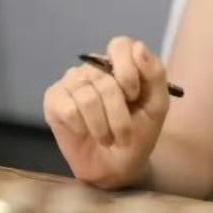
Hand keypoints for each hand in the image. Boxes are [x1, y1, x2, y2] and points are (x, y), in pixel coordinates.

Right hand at [43, 36, 169, 188]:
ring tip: (108, 138)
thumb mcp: (157, 104)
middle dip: (118, 112)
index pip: (120, 45)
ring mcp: (73, 81)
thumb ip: (155, 73)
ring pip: (87, 96)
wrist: (117, 167)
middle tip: (124, 133)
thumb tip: (138, 47)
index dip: (128, 70)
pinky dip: (82, 126)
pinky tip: (85, 132)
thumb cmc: (139, 132)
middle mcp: (95, 66)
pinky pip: (68, 108)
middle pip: (103, 76)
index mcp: (121, 62)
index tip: (134, 96)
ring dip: (102, 125)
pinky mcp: (54, 100)